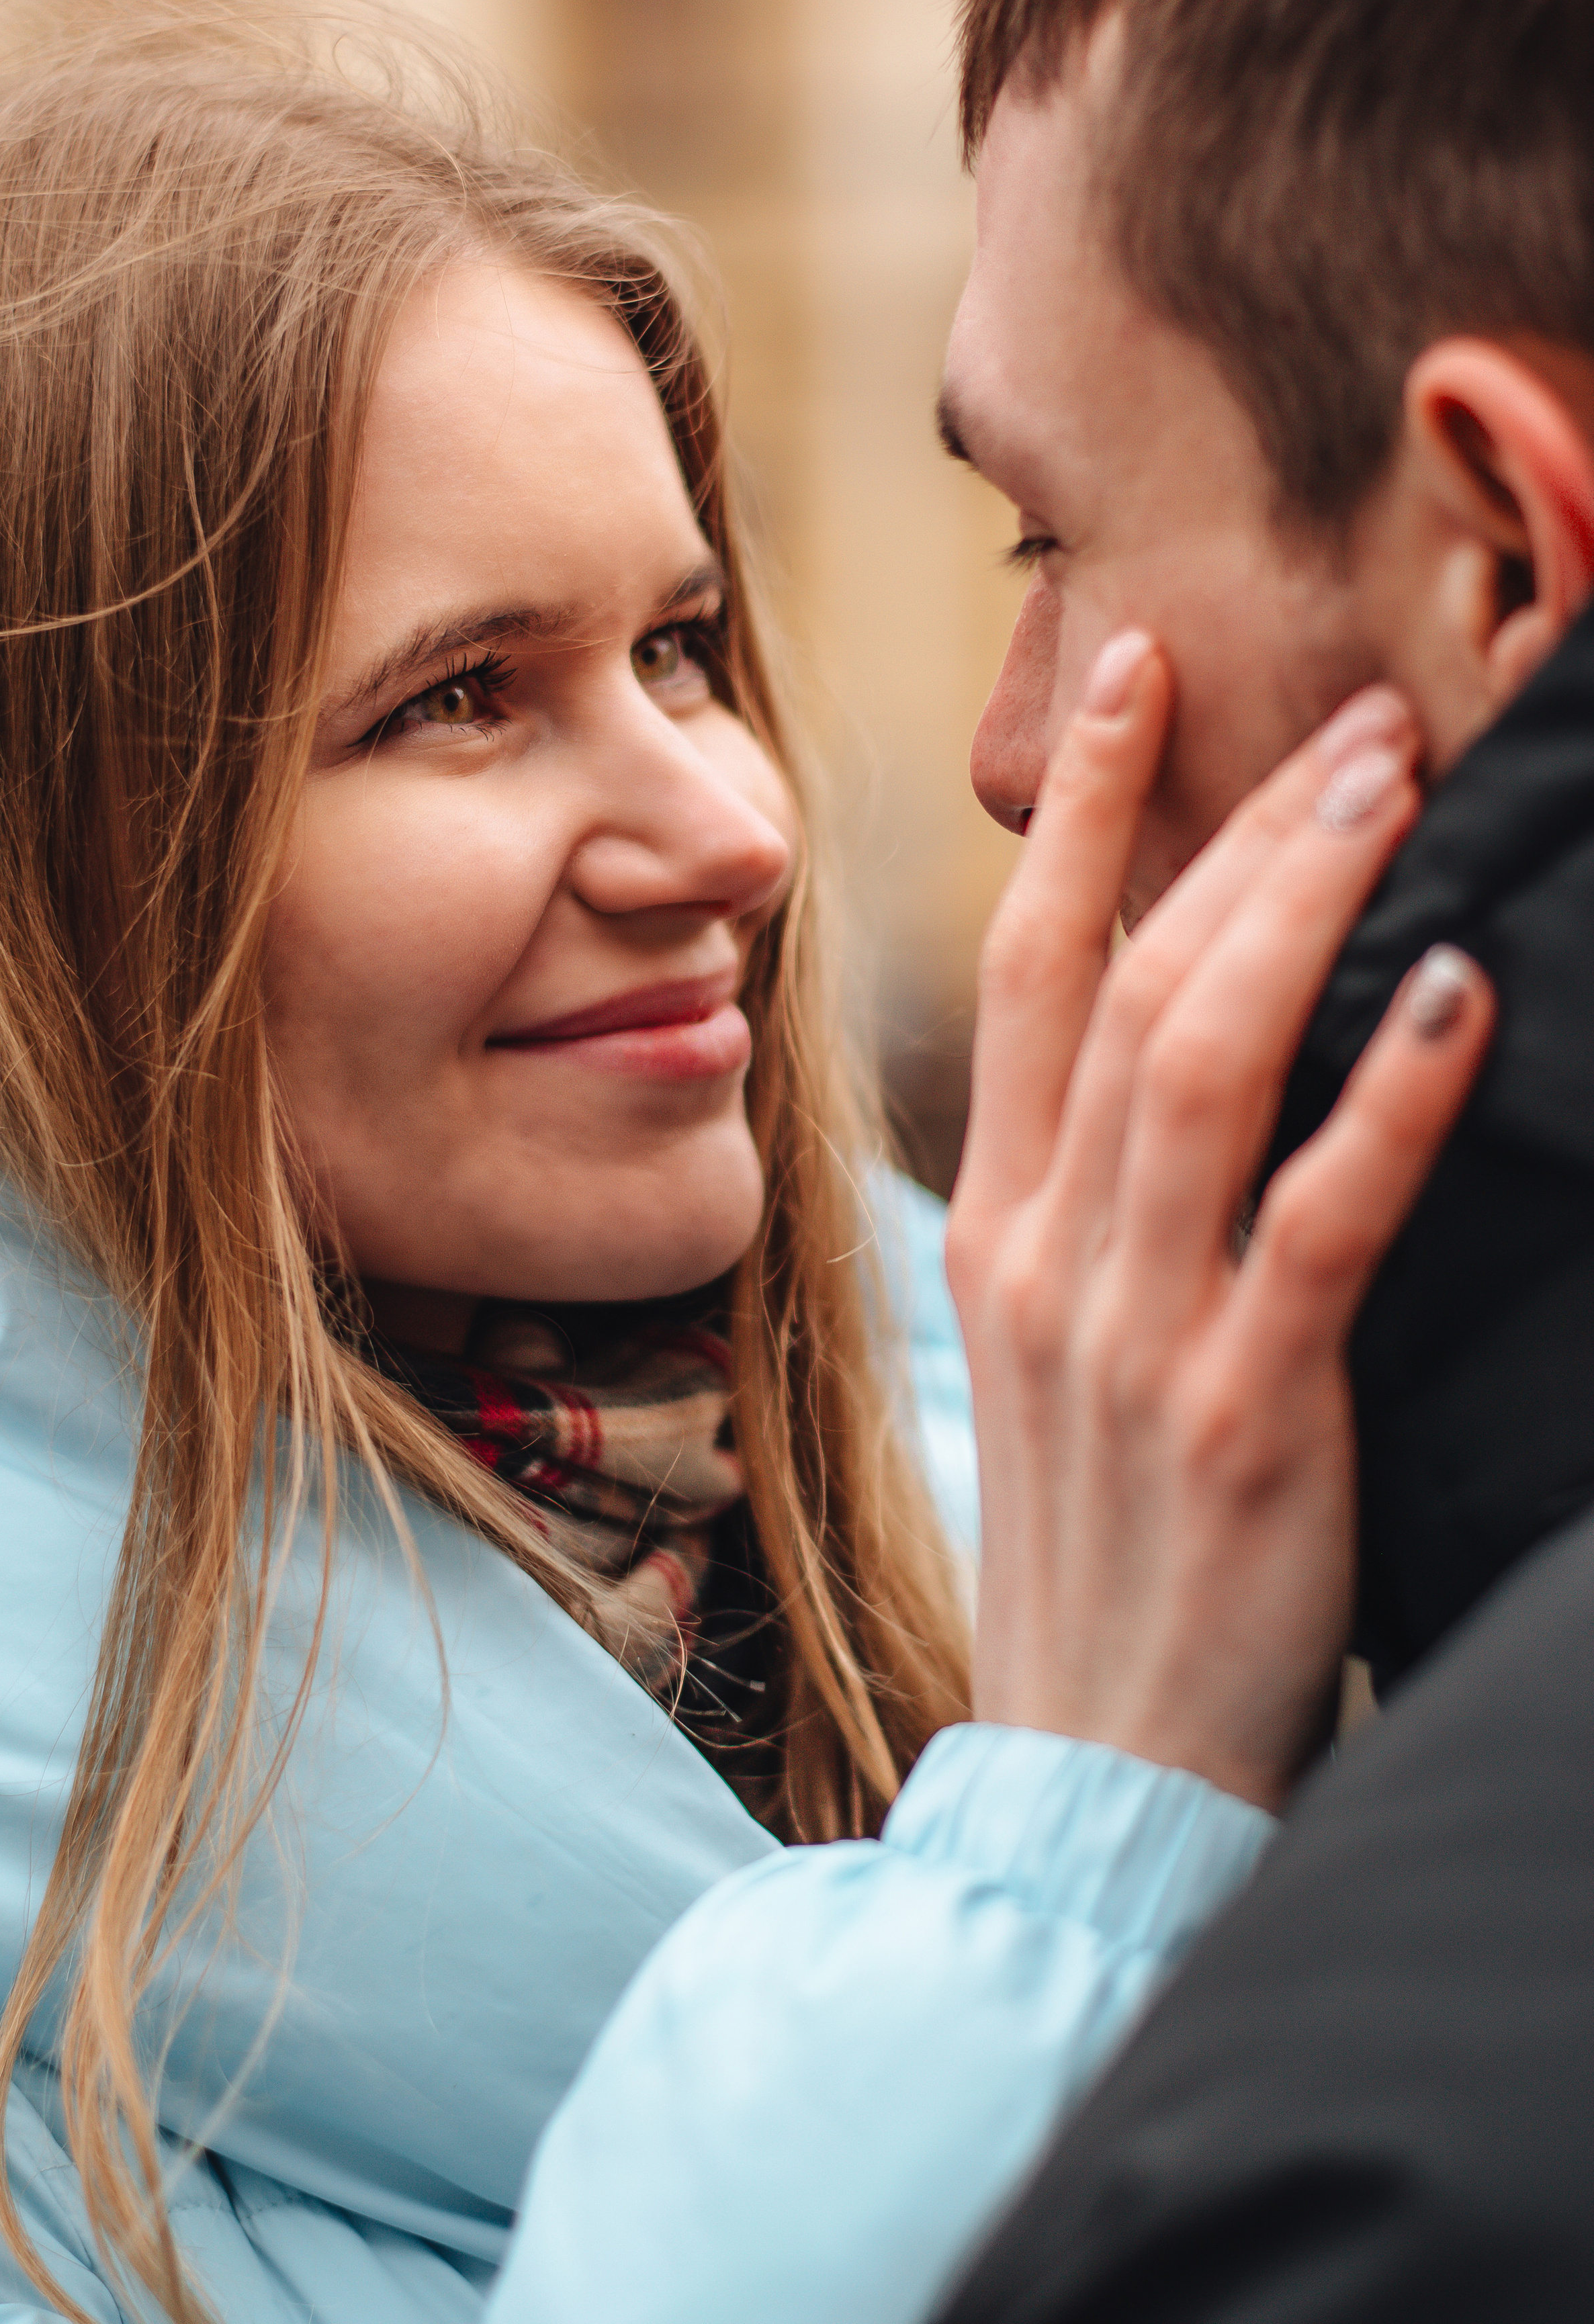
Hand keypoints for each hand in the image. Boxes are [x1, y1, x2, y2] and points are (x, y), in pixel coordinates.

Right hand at [945, 633, 1493, 1812]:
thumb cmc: (1103, 1558)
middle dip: (1235, 822)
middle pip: (1131, 981)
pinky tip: (1454, 991)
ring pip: (1203, 1059)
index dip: (1082, 816)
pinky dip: (1384, 1098)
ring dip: (1304, 901)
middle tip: (1357, 713)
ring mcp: (1131, 1332)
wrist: (1094, 1773)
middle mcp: (1047, 1255)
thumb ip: (1100, 1217)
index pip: (1030, 976)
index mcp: (1000, 1232)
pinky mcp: (1236, 1416)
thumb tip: (1190, 1078)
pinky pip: (1316, 1222)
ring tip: (1398, 784)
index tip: (1133, 681)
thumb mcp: (1060, 1365)